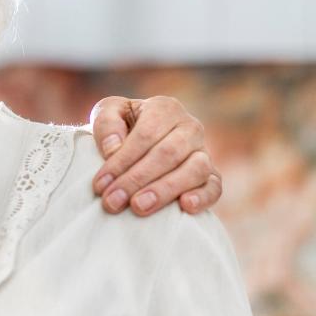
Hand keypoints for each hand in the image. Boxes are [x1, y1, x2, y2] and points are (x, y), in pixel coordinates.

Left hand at [89, 96, 220, 216]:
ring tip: (139, 207)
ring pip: (195, 169)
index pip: (146, 134)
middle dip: (137, 180)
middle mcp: (189, 128)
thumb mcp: (107, 114)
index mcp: (164, 108)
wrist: (137, 145)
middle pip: (168, 154)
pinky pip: (215, 187)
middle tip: (112, 202)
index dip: (122, 160)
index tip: (100, 184)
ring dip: (165, 190)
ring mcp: (203, 152)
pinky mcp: (211, 176)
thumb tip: (114, 147)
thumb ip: (106, 123)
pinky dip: (203, 197)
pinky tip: (185, 206)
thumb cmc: (120, 128)